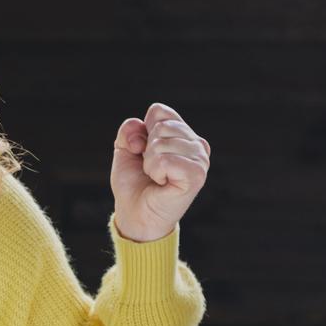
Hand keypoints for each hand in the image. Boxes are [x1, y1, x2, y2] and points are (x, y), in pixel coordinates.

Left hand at [110, 103, 210, 241]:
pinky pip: (165, 159)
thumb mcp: (124, 150)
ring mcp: (201, 159)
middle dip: (146, 150)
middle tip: (151, 170)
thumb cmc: (134, 183)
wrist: (136, 214)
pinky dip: (155, 172)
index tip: (142, 152)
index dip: (143, 131)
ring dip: (150, 164)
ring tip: (157, 177)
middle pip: (161, 126)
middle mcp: (197, 144)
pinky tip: (162, 183)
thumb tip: (140, 126)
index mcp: (184, 134)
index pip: (160, 111)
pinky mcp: (197, 174)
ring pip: (161, 143)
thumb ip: (129, 130)